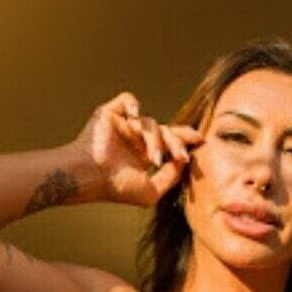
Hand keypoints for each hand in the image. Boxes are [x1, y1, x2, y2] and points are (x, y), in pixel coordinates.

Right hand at [72, 91, 203, 205]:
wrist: (90, 177)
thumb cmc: (116, 188)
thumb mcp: (152, 191)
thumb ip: (171, 177)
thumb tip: (184, 161)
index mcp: (143, 154)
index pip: (169, 141)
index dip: (185, 138)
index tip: (201, 139)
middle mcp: (135, 138)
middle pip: (164, 130)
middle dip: (175, 142)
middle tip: (181, 155)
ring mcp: (123, 125)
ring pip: (149, 122)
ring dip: (154, 140)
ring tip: (151, 157)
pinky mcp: (110, 113)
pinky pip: (128, 100)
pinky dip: (134, 105)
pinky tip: (135, 118)